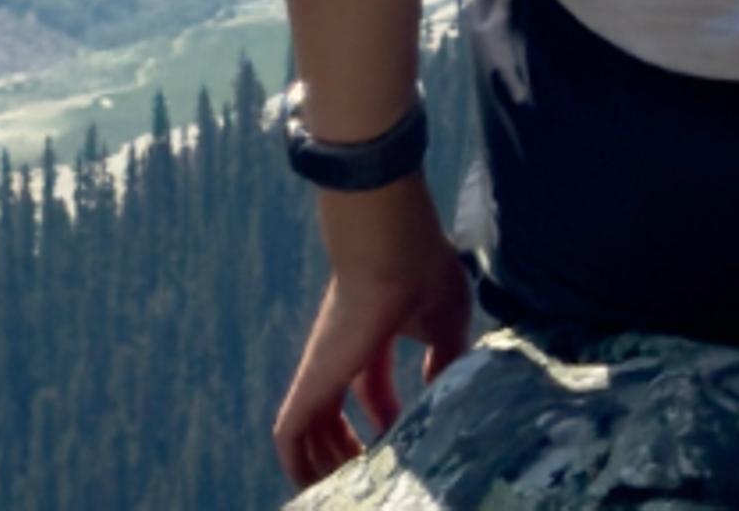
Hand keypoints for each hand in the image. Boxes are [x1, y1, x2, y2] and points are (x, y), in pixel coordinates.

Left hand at [271, 186, 475, 488]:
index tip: (400, 441)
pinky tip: (310, 488)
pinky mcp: (309, 384)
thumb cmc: (422, 275)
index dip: (384, 416)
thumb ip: (445, 358)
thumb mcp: (448, 324)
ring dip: (324, 464)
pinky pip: (290, 437)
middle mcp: (343, 355)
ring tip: (344, 489)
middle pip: (333, 412)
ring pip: (310, 431)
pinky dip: (296, 465)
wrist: (390, 250)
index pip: (370, 386)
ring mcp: (323, 370)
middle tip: (366, 476)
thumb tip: (440, 387)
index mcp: (372, 336)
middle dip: (348, 447)